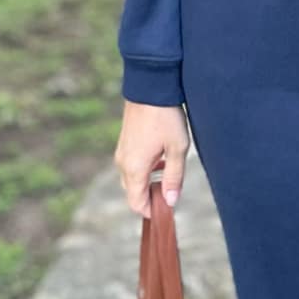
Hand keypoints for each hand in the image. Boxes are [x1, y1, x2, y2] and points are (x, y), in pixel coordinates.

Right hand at [115, 100, 190, 216]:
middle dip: (152, 197)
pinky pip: (131, 166)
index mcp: (134, 168)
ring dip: (149, 182)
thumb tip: (170, 202)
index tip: (169, 208)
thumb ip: (174, 177)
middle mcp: (122, 163)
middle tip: (173, 190)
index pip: (136, 204)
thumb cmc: (166, 117)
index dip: (152, 211)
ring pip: (132, 179)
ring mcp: (121, 152)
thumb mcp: (177, 148)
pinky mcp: (124, 143)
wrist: (150, 87)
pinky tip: (162, 160)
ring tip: (170, 172)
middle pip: (134, 193)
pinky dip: (145, 170)